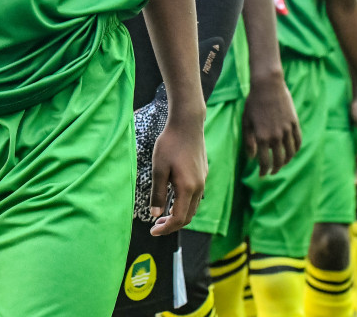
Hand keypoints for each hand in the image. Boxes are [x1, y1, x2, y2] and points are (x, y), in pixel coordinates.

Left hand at [150, 107, 206, 235]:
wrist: (188, 124)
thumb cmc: (170, 144)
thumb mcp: (158, 169)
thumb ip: (158, 194)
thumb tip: (155, 215)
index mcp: (187, 188)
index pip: (179, 218)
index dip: (166, 228)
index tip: (153, 231)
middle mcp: (199, 187)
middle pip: (188, 216)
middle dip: (172, 225)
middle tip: (155, 226)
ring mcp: (203, 181)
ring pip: (193, 207)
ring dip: (179, 215)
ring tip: (162, 215)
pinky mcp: (203, 174)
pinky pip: (195, 196)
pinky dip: (184, 204)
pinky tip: (173, 198)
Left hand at [242, 71, 300, 174]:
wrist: (268, 86)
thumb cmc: (253, 103)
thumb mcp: (246, 121)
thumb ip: (248, 140)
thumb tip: (251, 158)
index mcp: (261, 137)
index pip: (265, 161)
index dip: (263, 171)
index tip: (262, 175)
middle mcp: (275, 136)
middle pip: (279, 160)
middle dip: (275, 169)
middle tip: (272, 172)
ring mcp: (287, 130)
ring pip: (290, 153)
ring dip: (286, 161)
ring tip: (282, 163)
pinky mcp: (295, 124)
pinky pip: (298, 141)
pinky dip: (296, 149)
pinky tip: (292, 152)